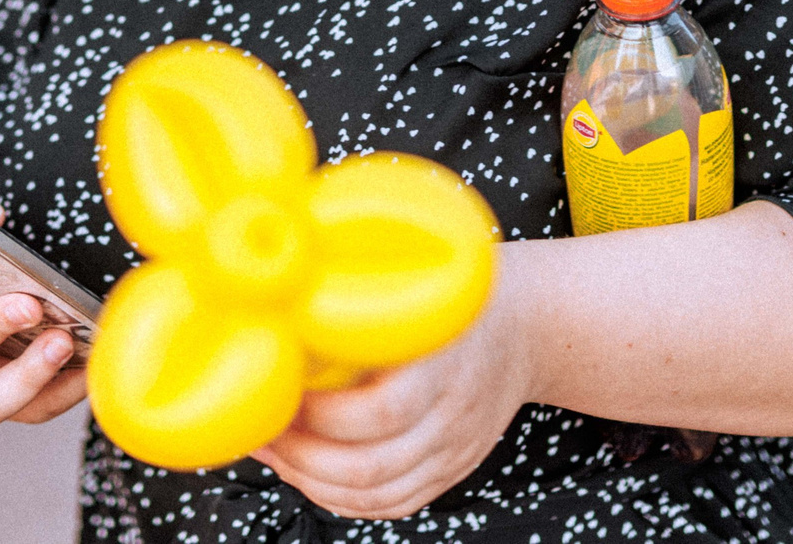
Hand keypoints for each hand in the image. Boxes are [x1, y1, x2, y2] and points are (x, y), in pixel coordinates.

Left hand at [252, 257, 533, 519]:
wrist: (527, 327)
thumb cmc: (462, 298)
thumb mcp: (422, 286)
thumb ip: (368, 302)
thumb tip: (288, 306)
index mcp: (444, 364)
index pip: (382, 412)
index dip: (322, 416)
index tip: (283, 393)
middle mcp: (452, 416)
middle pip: (370, 467)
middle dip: (301, 457)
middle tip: (265, 428)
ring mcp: (453, 451)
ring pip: (375, 495)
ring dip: (311, 481)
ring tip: (276, 451)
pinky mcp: (449, 470)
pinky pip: (392, 505)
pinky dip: (342, 500)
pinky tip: (310, 474)